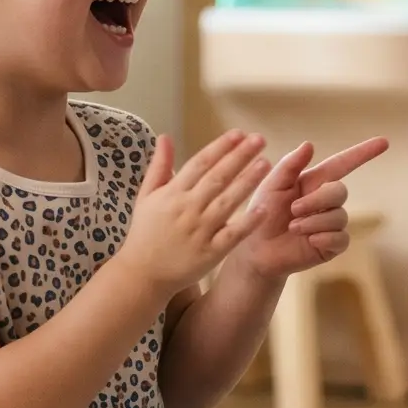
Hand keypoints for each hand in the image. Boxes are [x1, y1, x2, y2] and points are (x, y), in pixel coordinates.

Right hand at [116, 131, 271, 294]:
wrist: (142, 274)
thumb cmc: (145, 232)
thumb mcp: (146, 196)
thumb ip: (159, 166)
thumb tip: (165, 137)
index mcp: (172, 193)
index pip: (200, 163)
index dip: (220, 147)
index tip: (239, 133)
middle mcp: (187, 209)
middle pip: (217, 178)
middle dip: (239, 157)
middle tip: (259, 140)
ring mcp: (200, 231)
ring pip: (227, 202)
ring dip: (247, 182)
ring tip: (265, 163)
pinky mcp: (210, 253)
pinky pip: (232, 235)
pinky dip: (247, 223)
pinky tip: (264, 208)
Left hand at [226, 137, 390, 280]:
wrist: (255, 250)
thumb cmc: (261, 214)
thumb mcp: (271, 186)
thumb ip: (290, 165)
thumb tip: (310, 144)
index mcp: (314, 182)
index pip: (343, 164)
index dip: (363, 153)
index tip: (384, 141)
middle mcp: (326, 201)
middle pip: (340, 191)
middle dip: (318, 199)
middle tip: (294, 209)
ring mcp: (331, 223)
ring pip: (338, 216)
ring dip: (313, 221)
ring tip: (293, 227)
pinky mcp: (332, 245)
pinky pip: (340, 238)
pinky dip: (323, 237)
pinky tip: (308, 240)